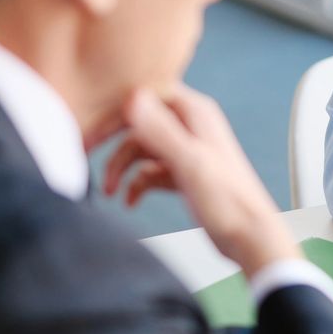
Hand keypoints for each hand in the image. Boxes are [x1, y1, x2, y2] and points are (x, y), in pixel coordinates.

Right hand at [103, 84, 300, 276]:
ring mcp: (186, 150)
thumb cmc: (230, 201)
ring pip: (140, 149)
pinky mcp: (184, 174)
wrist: (249, 237)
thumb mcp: (190, 163)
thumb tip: (132, 96)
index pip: (144, 96)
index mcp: (195, 113)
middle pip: (138, 123)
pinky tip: (130, 201)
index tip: (89, 134)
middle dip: (112, 143)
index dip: (114, 113)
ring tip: (111, 191)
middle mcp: (190, 126)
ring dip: (122, 168)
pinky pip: (149, 171)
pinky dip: (136, 184)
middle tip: (83, 156)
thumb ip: (161, 130)